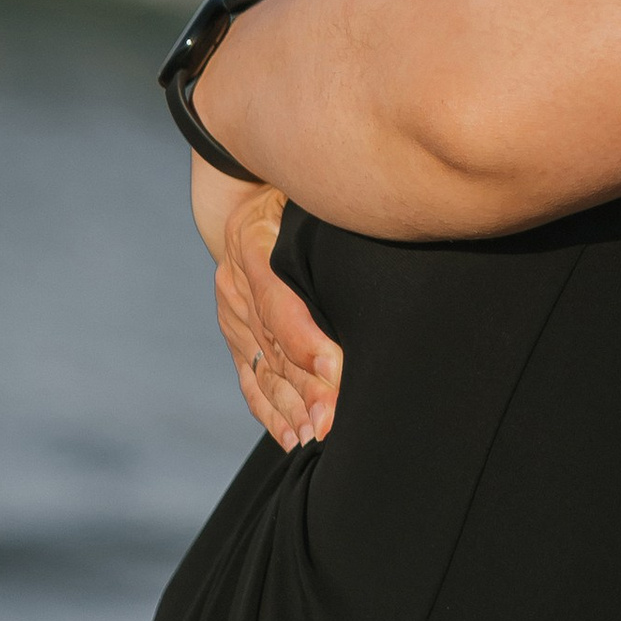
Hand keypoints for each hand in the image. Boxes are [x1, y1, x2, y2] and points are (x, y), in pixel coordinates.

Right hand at [209, 182, 342, 452]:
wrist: (251, 183)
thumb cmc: (302, 185)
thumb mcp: (310, 188)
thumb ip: (336, 212)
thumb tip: (389, 219)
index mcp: (252, 239)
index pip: (279, 303)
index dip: (307, 342)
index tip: (337, 372)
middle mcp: (234, 280)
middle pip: (271, 345)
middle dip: (304, 389)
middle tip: (332, 423)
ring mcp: (230, 309)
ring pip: (260, 367)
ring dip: (289, 408)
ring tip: (315, 437)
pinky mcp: (234, 332)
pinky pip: (249, 377)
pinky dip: (269, 411)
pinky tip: (291, 436)